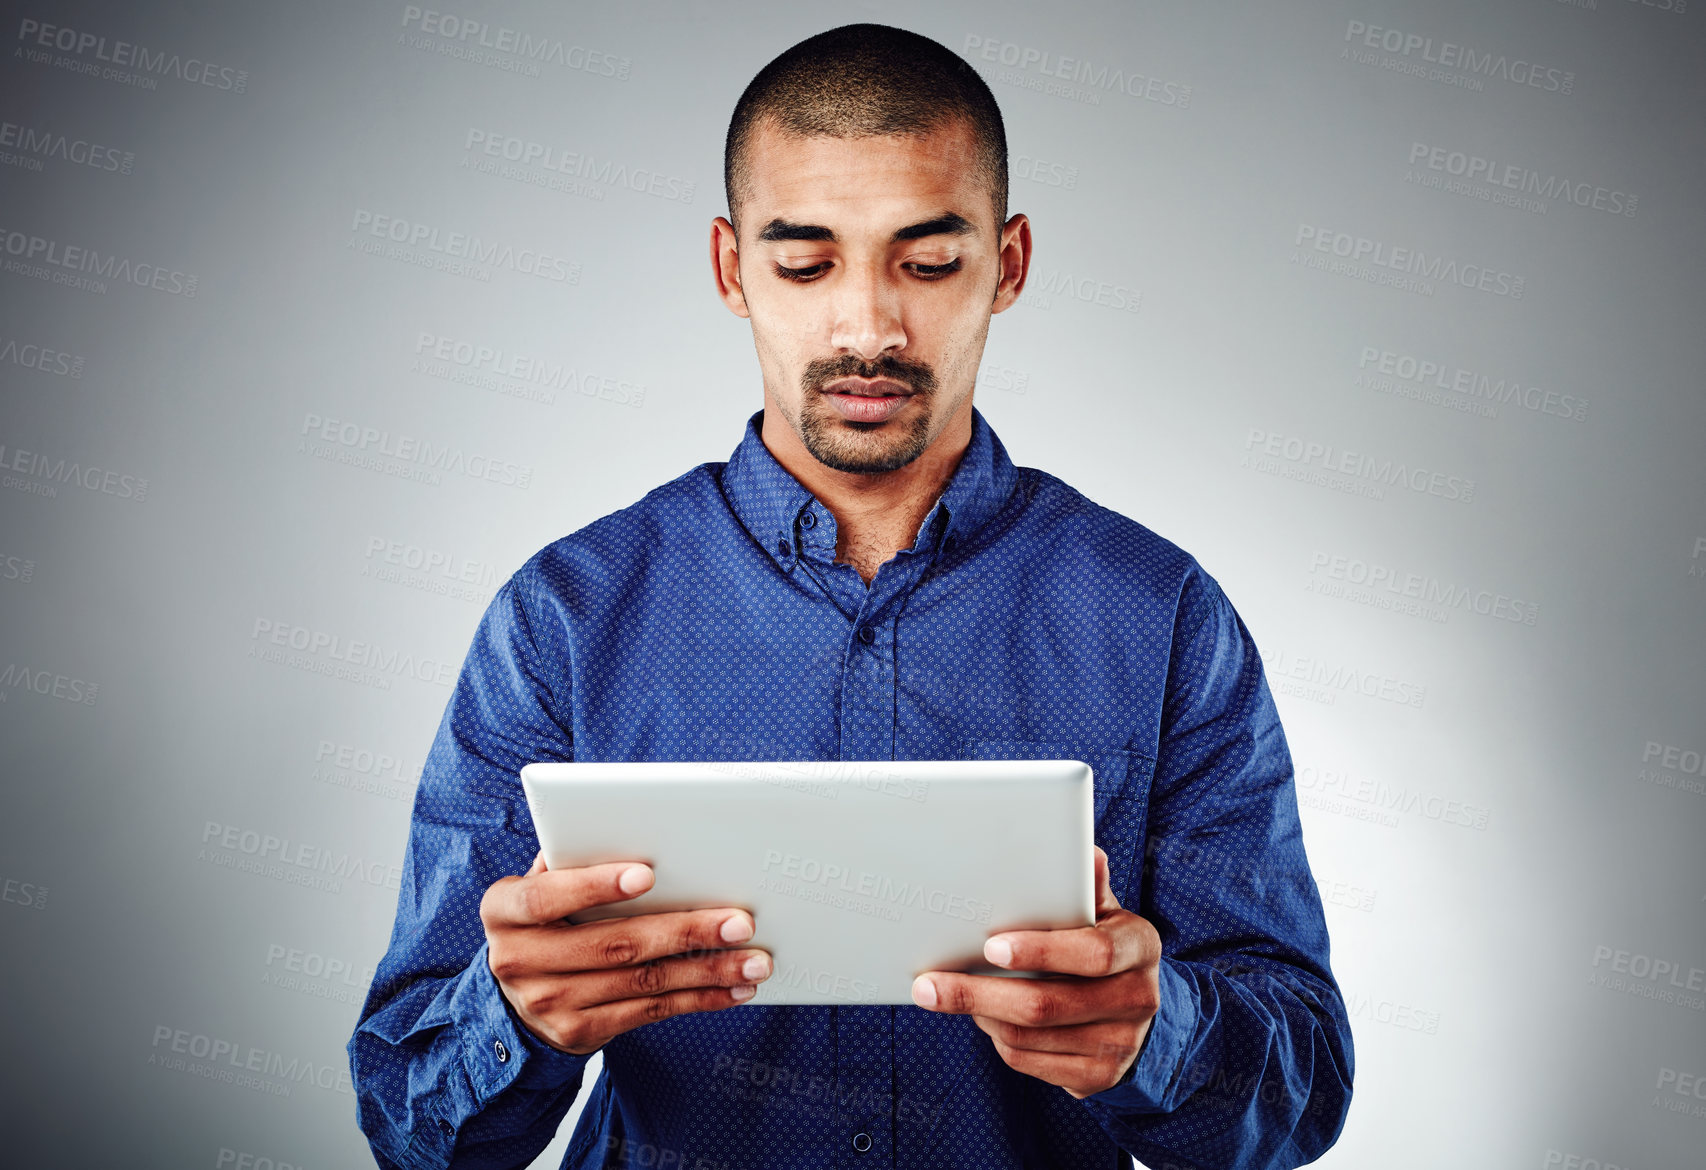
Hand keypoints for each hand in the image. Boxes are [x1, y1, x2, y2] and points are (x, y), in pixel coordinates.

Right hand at [479, 852, 771, 1054]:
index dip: (594, 885)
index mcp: (504, 910)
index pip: (546, 896)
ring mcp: (549, 1002)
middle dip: (684, 931)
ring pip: (642, 982)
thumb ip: (572, 860)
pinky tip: (733, 989)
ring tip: (754, 960)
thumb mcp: (542, 885)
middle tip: (740, 922)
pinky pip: (649, 1011)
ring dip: (706, 971)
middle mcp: (519, 960)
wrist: (516, 995)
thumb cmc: (546, 917)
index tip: (647, 873)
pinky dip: (698, 999)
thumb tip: (633, 828)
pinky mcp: (579, 1032)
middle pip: (613, 945)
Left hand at [910, 846, 1161, 1097]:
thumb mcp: (1103, 912)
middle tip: (929, 984)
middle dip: (979, 993)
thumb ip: (1087, 887)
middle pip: (1049, 1004)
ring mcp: (1121, 1044)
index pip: (1094, 953)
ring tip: (947, 993)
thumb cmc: (1104, 947)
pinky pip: (1030, 1061)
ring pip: (1031, 1036)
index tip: (990, 946)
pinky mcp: (1099, 1077)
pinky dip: (997, 1039)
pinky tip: (983, 1017)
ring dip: (981, 1014)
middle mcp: (1138, 998)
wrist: (1139, 1014)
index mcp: (1140, 946)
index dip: (1041, 951)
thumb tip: (1086, 852)